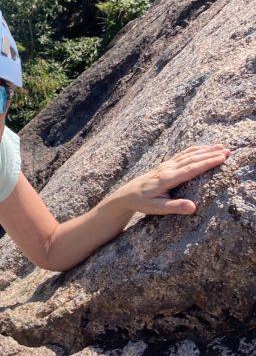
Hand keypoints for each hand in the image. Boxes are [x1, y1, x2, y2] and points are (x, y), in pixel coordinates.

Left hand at [112, 144, 230, 216]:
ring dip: (205, 150)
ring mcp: (166, 165)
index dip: (207, 163)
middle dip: (211, 154)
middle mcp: (167, 169)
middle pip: (192, 159)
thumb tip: (193, 207)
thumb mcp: (156, 209)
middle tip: (228, 151)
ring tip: (220, 146)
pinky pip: (182, 155)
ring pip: (188, 154)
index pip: (191, 169)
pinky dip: (194, 150)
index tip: (221, 158)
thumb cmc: (142, 203)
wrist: (126, 195)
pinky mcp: (165, 165)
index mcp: (167, 178)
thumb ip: (175, 207)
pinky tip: (202, 148)